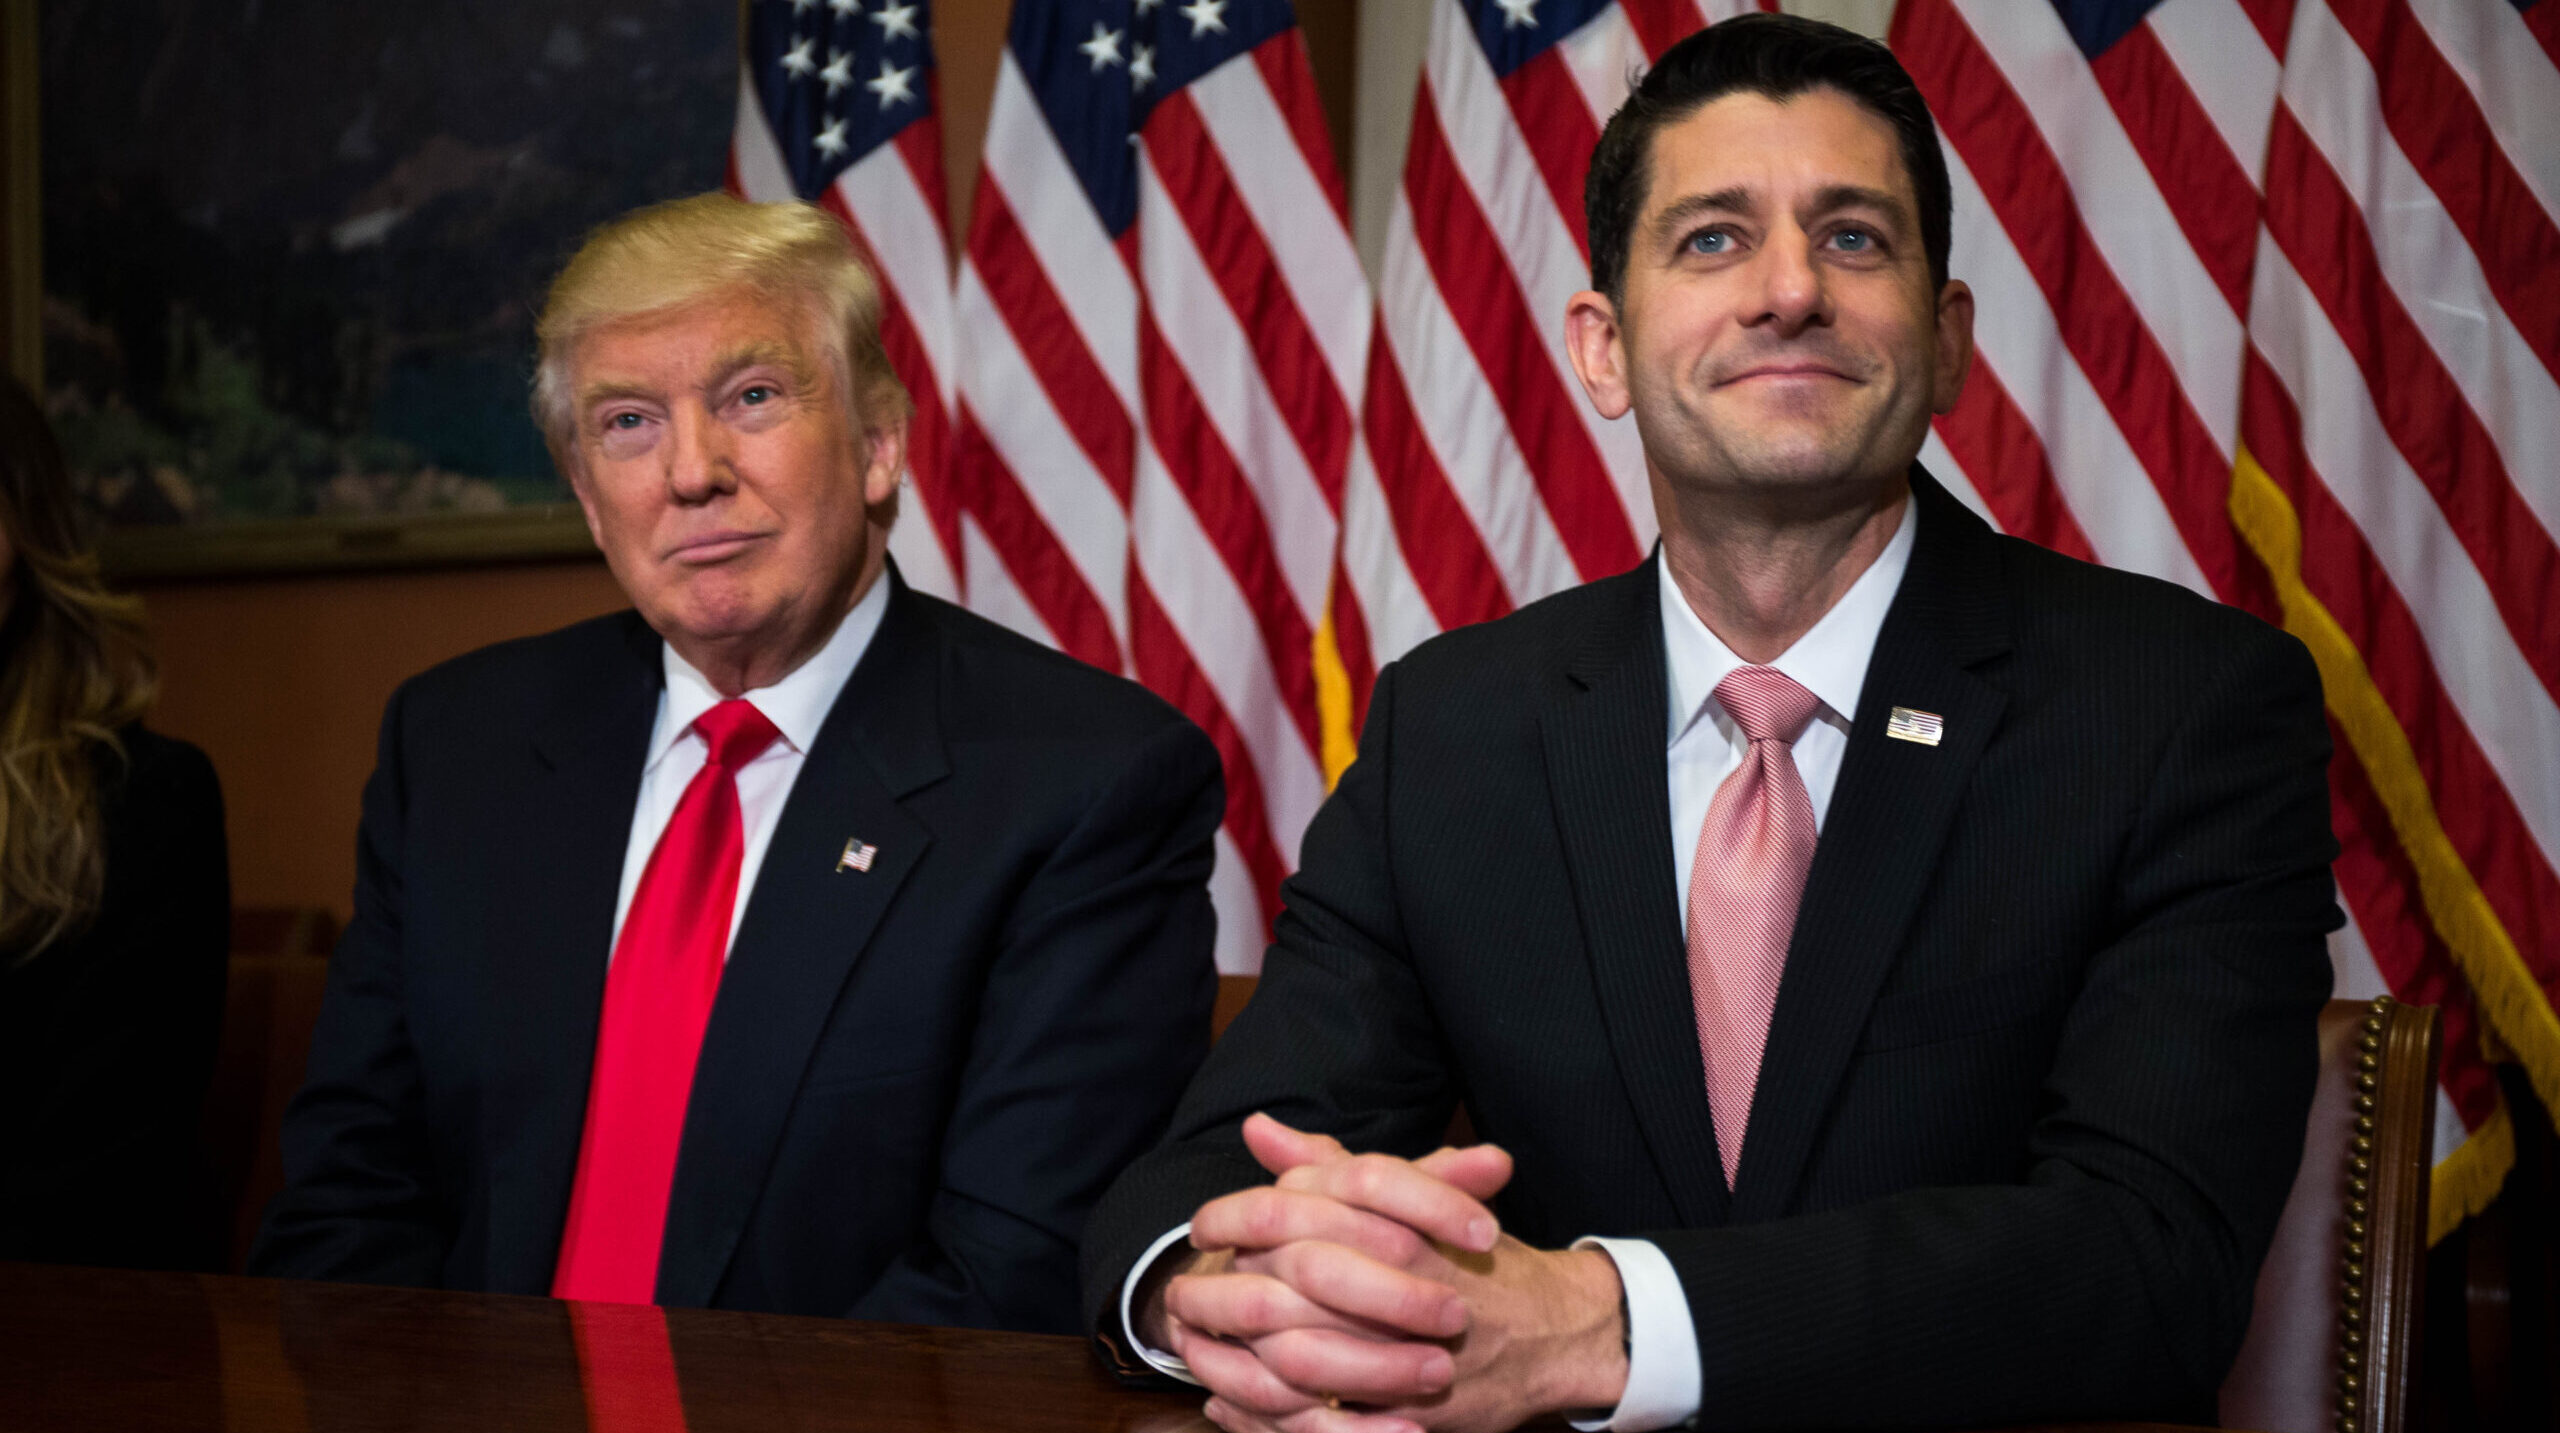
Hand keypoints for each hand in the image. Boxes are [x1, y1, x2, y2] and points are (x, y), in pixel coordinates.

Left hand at [1154, 1115, 1628, 1432]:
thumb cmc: (1472, 1259)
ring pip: (1305, 1359)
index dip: (1242, 1215)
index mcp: (1408, 1229)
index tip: (1203, 1222)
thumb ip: (1333, 1169)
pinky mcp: (1418, 1416)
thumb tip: (1260, 1130)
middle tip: (1185, 1291)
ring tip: (1197, 1347)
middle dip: (1229, 1291)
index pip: (1307, 1211)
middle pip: (1298, 1284)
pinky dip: (1271, 1416)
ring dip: (1239, 1357)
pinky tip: (1230, 1401)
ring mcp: (1416, 1358)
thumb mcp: (1412, 1200)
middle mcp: (1413, 1289)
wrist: (1558, 1333)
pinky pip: (1330, 1423)